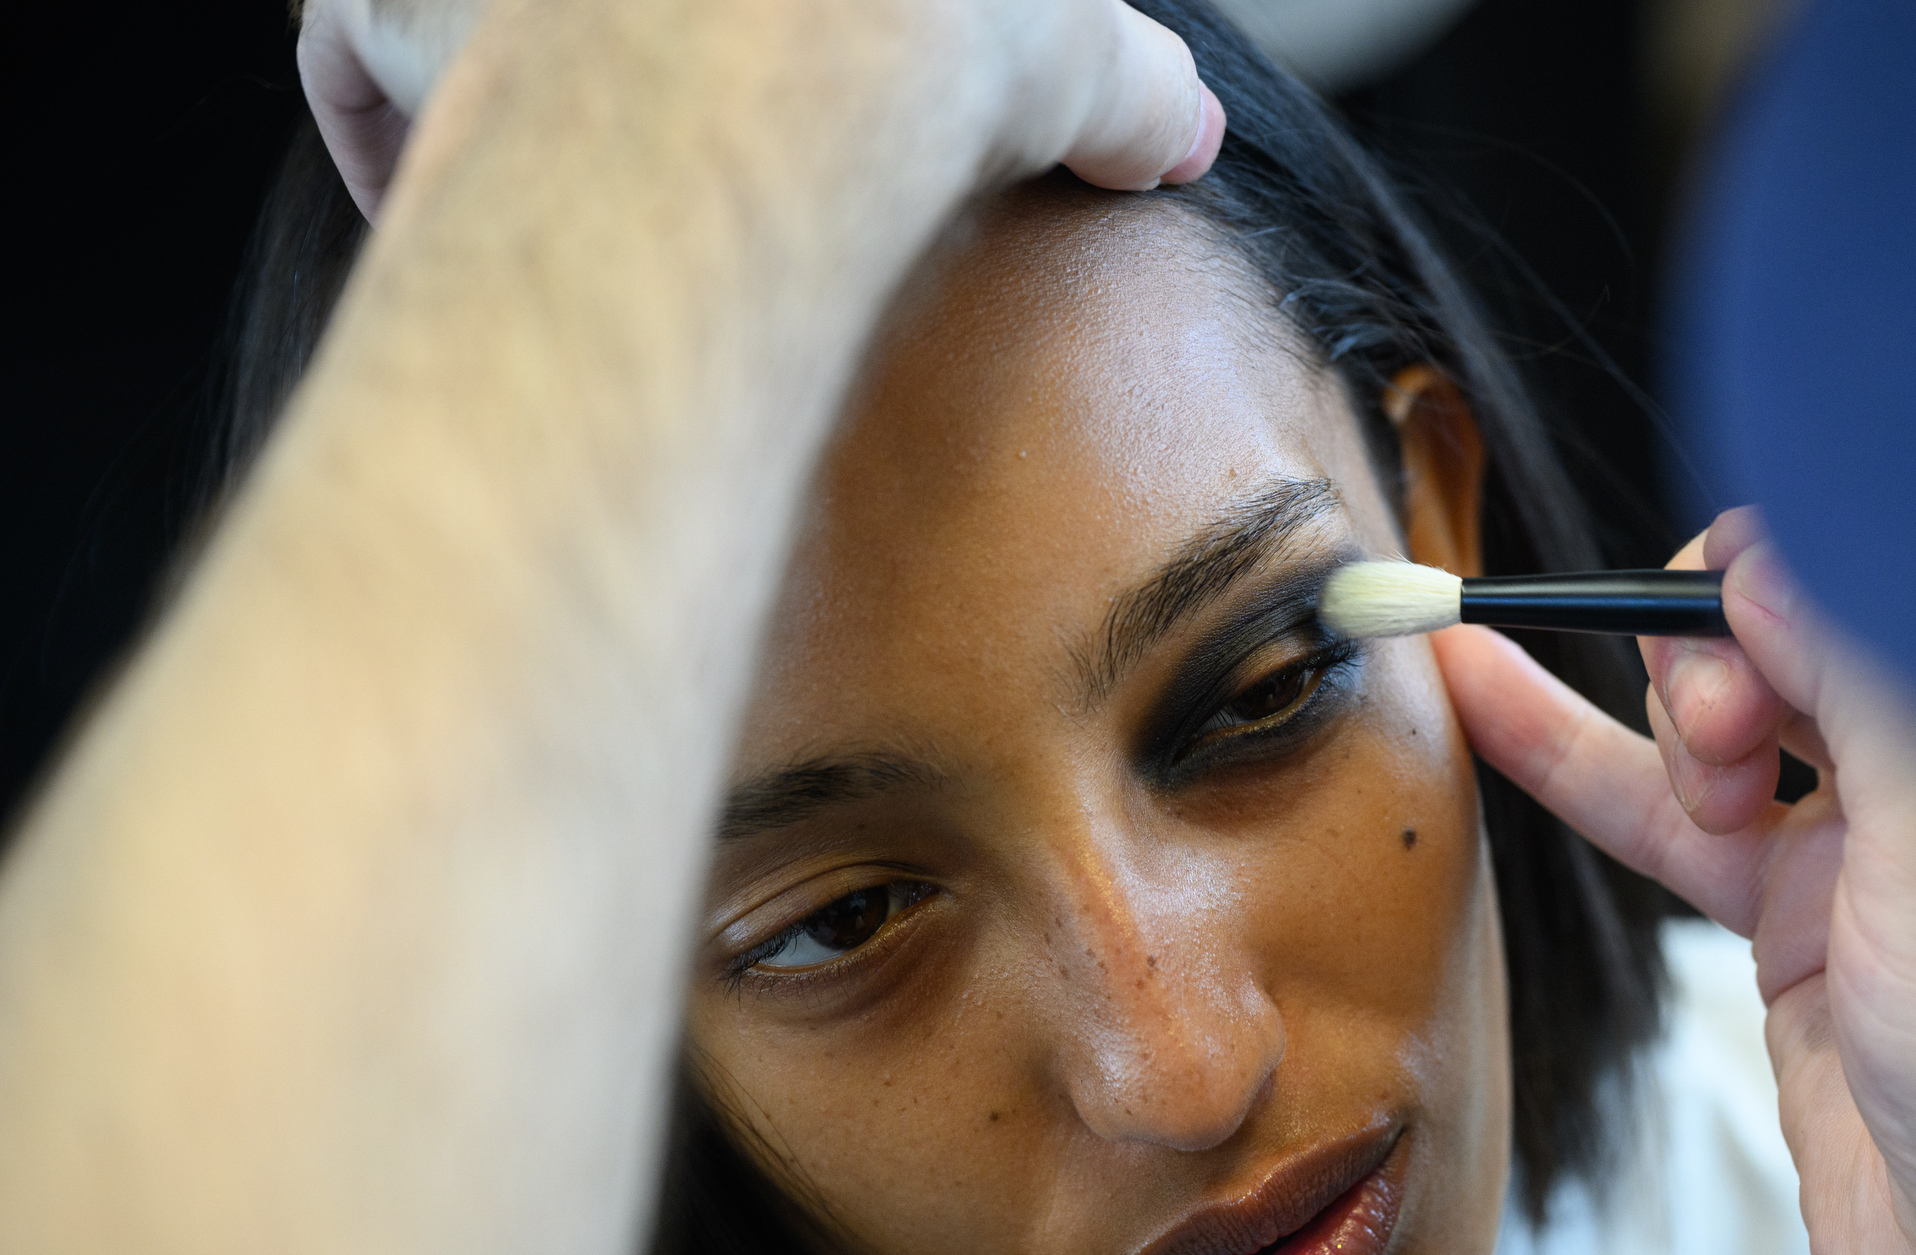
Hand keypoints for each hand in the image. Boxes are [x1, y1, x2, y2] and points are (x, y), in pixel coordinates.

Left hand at [297, 0, 1225, 221]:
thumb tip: (1192, 133)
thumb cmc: (938, 35)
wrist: (812, 54)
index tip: (765, 59)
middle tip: (636, 108)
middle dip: (593, 29)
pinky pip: (354, 40)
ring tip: (500, 161)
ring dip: (466, 65)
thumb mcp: (1076, 51)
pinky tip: (425, 205)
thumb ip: (1128, 87)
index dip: (753, 16)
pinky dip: (376, 117)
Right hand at [1434, 509, 1915, 1254]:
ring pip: (1713, 724)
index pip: (1874, 577)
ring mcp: (1856, 844)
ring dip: (1652, 715)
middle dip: (1714, 665)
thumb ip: (1865, 686)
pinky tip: (1487, 689)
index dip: (1775, 590)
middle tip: (1728, 757)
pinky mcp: (1785, 918)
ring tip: (1681, 777)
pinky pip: (1664, 815)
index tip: (1726, 653)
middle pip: (1782, 635)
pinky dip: (1573, 758)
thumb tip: (1765, 561)